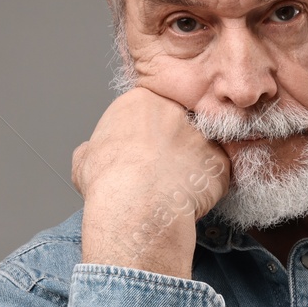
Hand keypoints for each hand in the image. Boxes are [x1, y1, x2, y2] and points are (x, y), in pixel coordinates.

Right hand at [71, 86, 230, 278]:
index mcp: (142, 101)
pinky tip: (188, 200)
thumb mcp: (85, 158)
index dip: (146, 134)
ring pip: (202, 149)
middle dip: (174, 145)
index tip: (141, 153)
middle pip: (181, 125)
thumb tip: (91, 153)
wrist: (137, 204)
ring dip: (192, 166)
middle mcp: (177, 111)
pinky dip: (206, 189)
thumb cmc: (109, 181)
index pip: (151, 110)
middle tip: (160, 171)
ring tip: (173, 189)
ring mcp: (204, 136)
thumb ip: (94, 149)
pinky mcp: (222, 163)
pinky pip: (217, 175)